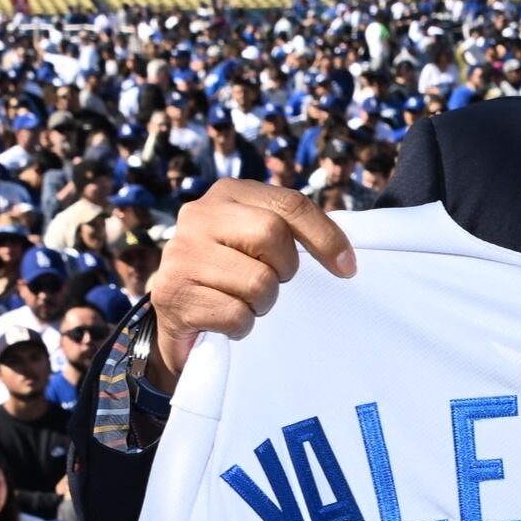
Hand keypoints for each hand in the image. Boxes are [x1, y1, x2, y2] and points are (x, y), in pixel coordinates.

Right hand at [151, 183, 353, 391]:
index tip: (347, 267)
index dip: (325, 236)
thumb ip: (288, 231)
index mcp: (228, 193)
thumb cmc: (229, 275)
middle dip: (284, 269)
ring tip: (244, 301)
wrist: (177, 319)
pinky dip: (241, 327)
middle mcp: (199, 216)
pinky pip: (235, 316)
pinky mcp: (173, 294)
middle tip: (272, 282)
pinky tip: (226, 321)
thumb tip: (345, 256)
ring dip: (262, 303)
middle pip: (272, 235)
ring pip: (258, 281)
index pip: (289, 204)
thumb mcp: (255, 240)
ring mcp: (182, 254)